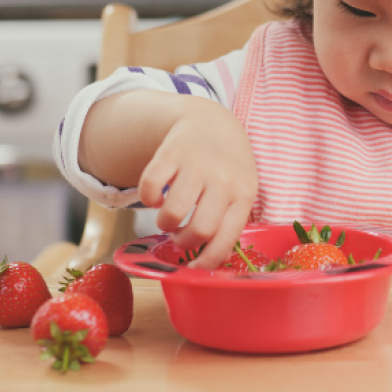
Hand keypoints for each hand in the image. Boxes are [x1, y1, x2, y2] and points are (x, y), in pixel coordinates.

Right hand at [138, 98, 257, 268]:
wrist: (212, 123)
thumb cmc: (228, 168)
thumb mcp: (242, 189)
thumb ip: (230, 220)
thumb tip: (211, 262)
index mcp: (244, 195)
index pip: (227, 238)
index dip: (208, 261)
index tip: (195, 268)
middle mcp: (223, 180)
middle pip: (200, 229)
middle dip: (184, 242)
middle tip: (180, 236)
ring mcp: (197, 165)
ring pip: (173, 213)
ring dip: (164, 224)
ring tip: (169, 218)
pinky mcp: (171, 153)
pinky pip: (150, 187)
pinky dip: (148, 199)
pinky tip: (156, 197)